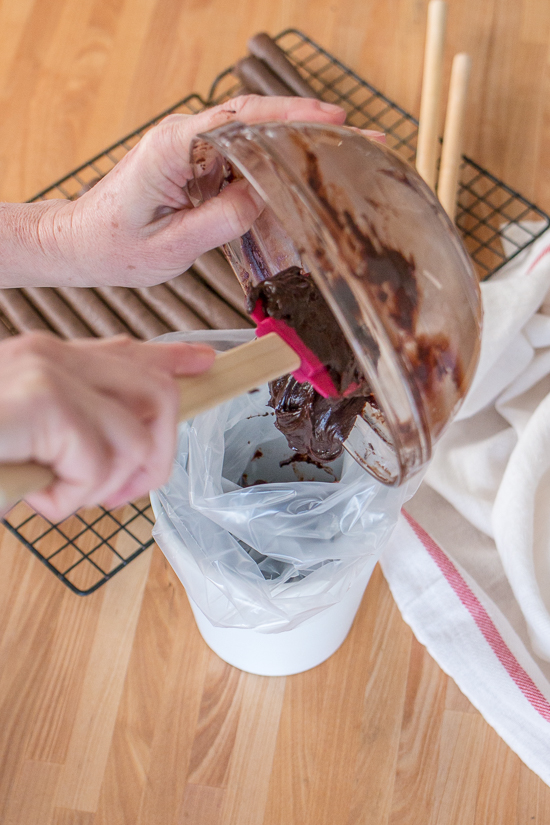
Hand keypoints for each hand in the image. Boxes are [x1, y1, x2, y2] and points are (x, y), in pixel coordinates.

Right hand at [0, 332, 214, 520]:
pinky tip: (33, 494)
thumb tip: (125, 446)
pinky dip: (68, 499)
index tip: (205, 362)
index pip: (127, 352)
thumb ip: (73, 429)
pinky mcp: (48, 403)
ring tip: (51, 493)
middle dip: (157, 457)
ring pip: (135, 442)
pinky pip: (100, 467)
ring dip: (98, 489)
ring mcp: (51, 374)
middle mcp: (52, 355)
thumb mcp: (29, 438)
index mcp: (47, 358)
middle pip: (158, 394)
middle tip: (120, 496)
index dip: (172, 360)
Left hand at [39, 95, 347, 287]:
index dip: (290, 119)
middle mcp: (184, 137)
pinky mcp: (198, 164)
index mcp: (174, 146)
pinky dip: (275, 164)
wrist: (82, 243)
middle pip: (257, 118)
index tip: (331, 122)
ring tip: (343, 156)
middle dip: (309, 125)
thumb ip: (219, 222)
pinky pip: (243, 157)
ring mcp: (192, 148)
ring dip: (297, 143)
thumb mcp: (170, 246)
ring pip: (255, 135)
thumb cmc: (114, 246)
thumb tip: (262, 199)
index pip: (241, 120)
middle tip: (360, 136)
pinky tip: (303, 177)